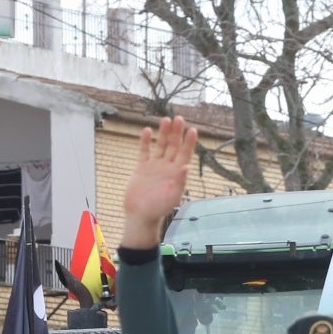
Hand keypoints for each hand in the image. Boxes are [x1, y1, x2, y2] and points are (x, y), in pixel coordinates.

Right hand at [120, 116, 200, 249]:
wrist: (140, 215)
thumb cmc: (158, 209)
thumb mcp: (172, 196)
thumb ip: (180, 181)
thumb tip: (187, 166)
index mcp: (176, 174)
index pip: (185, 154)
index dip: (189, 142)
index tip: (193, 130)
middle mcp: (167, 167)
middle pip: (174, 146)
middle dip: (177, 133)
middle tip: (179, 118)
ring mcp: (154, 166)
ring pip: (160, 146)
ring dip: (164, 133)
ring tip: (166, 119)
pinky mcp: (141, 168)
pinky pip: (144, 152)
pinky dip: (145, 141)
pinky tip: (147, 130)